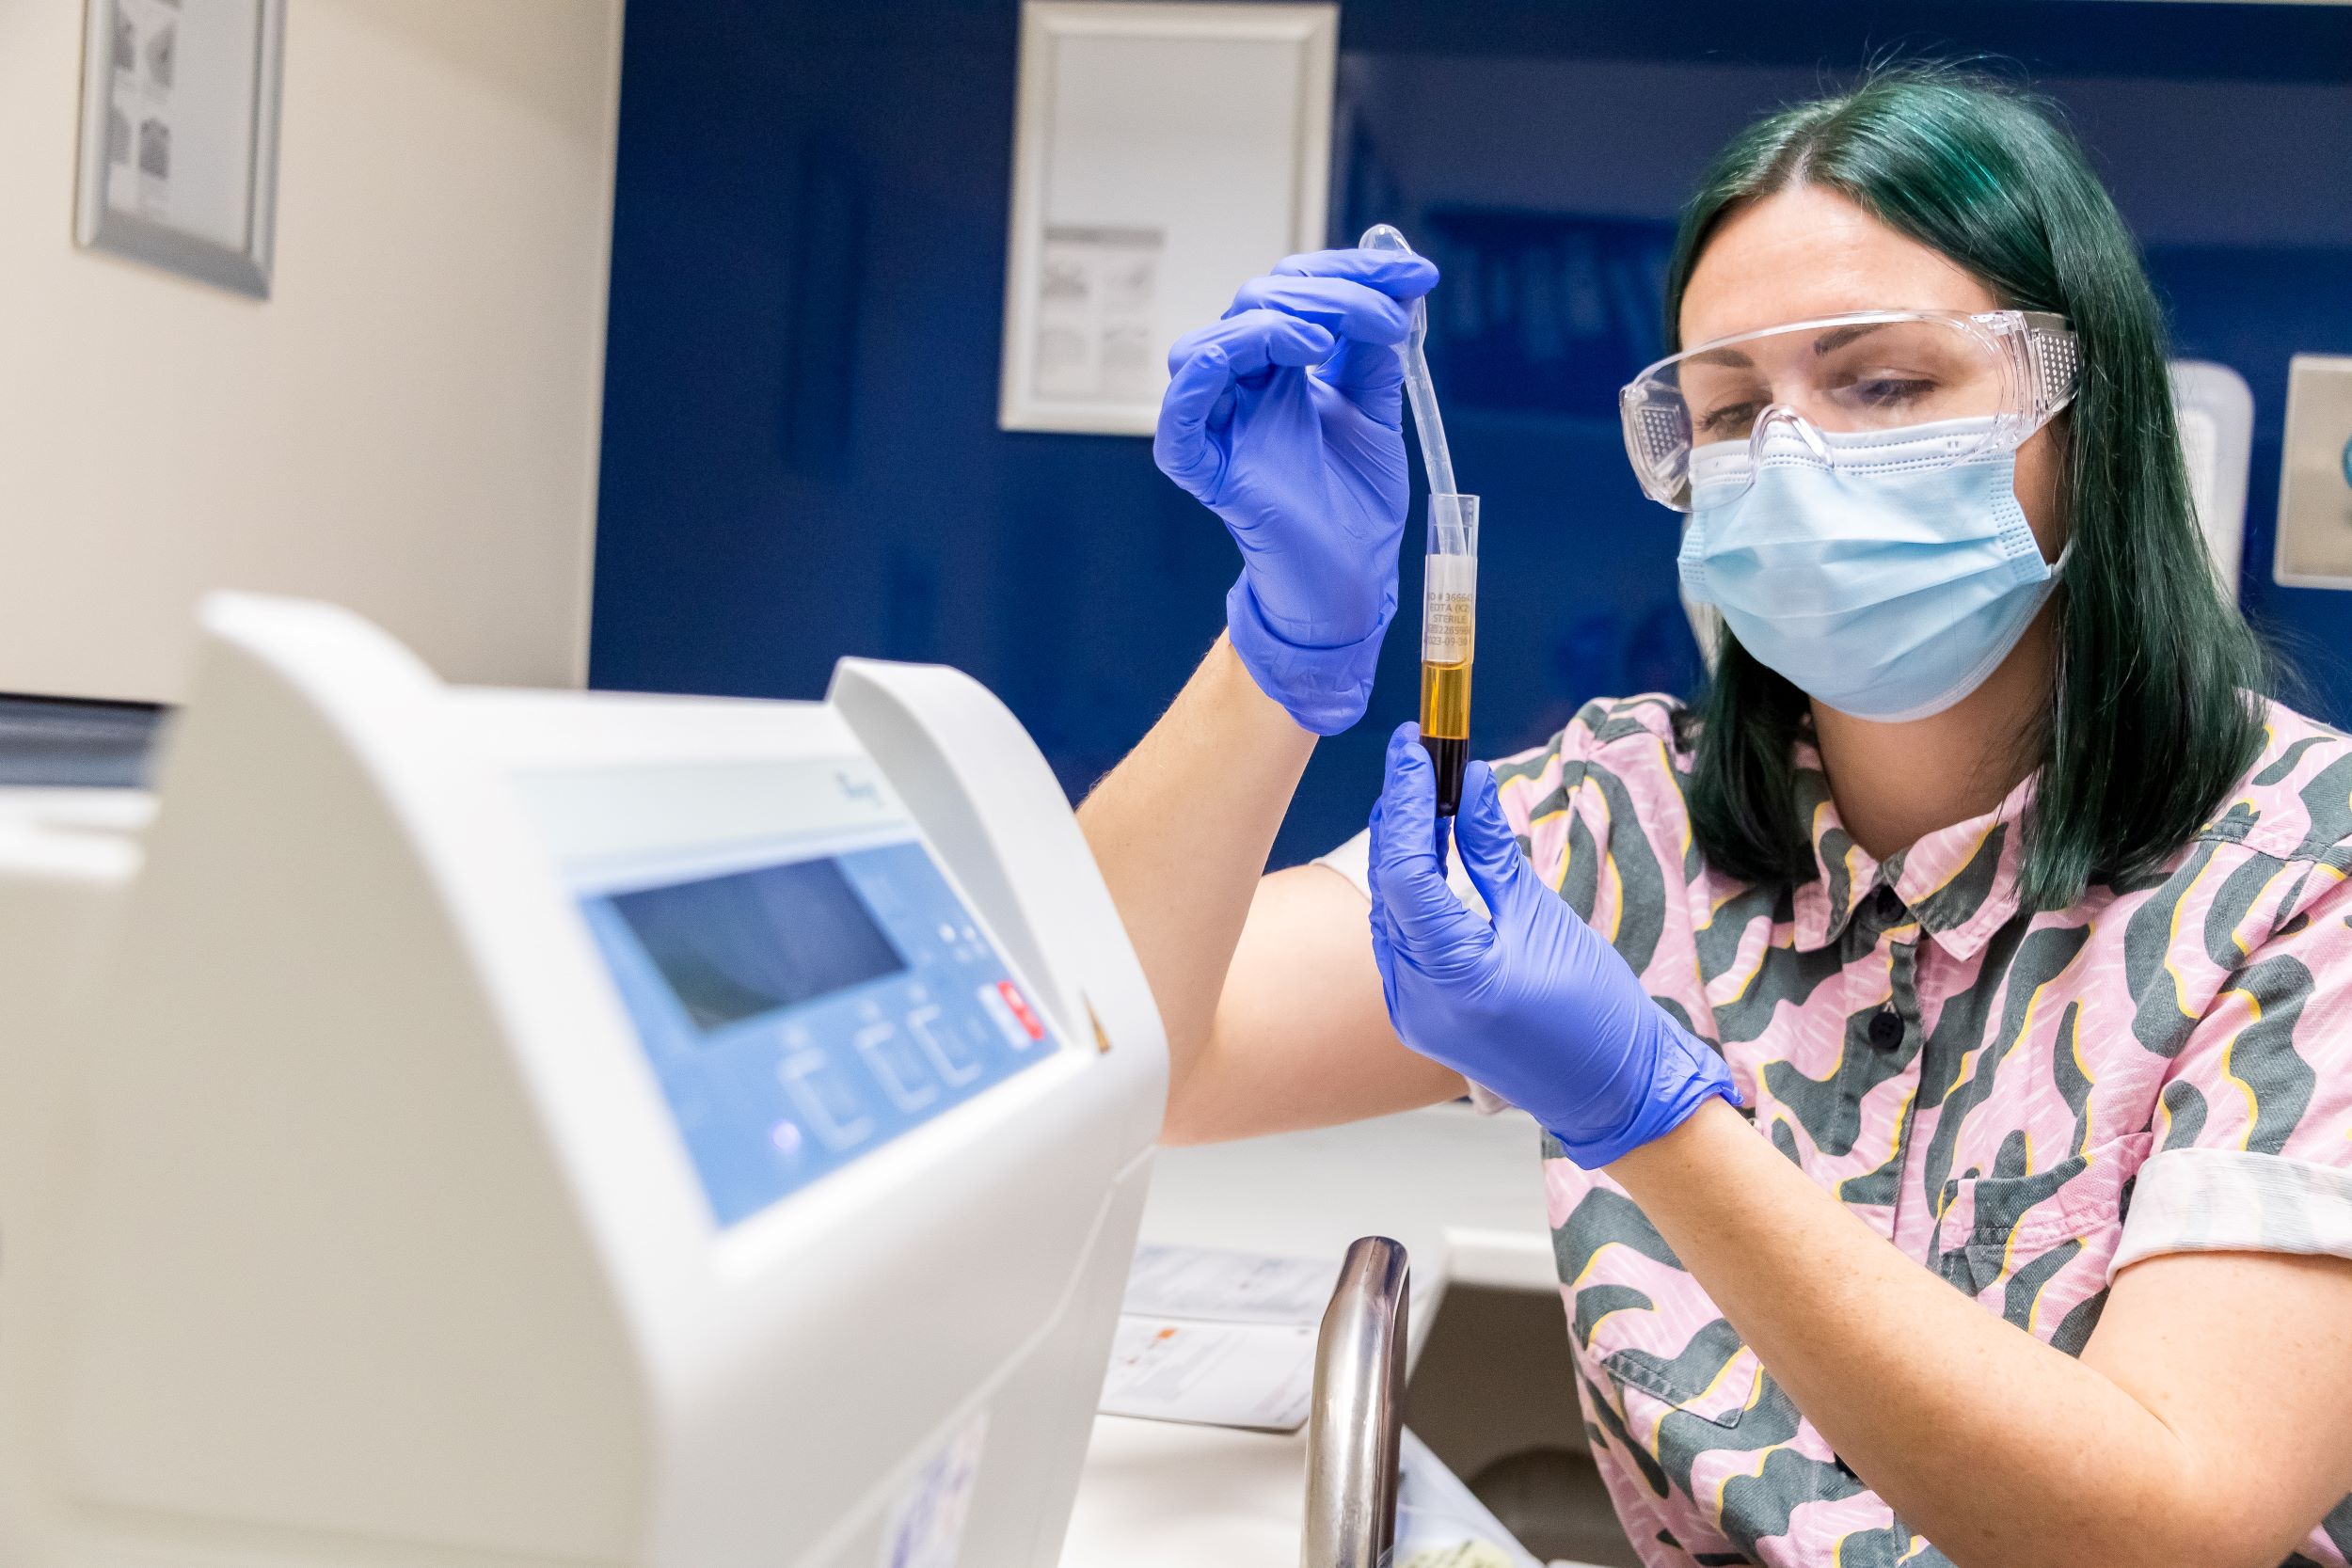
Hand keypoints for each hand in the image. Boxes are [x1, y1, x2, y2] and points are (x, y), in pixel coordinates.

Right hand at [1154, 249, 1438, 734]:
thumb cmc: (1354, 502)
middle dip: (1328, 294)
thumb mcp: (1375, 409)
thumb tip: (1400, 283)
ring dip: (1271, 325)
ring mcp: (1221, 425)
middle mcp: (1242, 386)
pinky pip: (1179, 416)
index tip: (1417, 275)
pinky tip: (1251, 354)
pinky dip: (1202, 375)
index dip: (1352, 271)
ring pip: (1212, 343)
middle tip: (1387, 319)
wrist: (1352, 579)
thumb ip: (1374, 351)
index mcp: (1278, 366)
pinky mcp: (1205, 469)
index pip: (1294, 288)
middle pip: (1255, 302)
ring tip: (1326, 341)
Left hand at [1366, 725, 1738, 1166]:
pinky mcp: (1417, 1017)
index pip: (1404, 870)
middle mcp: (1415, 999)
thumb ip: (1491, 852)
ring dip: (1401, 852)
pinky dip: (1409, 895)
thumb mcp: (1543, 918)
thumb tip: (1470, 784)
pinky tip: (1425, 854)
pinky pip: (1400, 942)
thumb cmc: (1593, 1010)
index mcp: (1453, 975)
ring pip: (1387, 914)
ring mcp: (1410, 1013)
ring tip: (1421, 793)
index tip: (1412, 748)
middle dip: (1400, 817)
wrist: (1611, 1091)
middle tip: (1415, 757)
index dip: (1406, 801)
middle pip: (1387, 889)